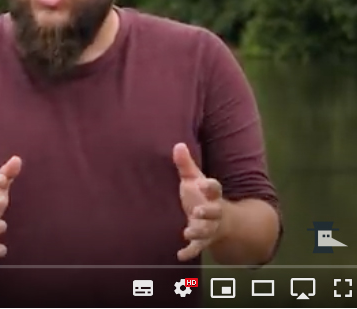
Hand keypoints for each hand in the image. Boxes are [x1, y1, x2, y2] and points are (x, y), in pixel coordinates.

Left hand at [173, 143, 224, 260]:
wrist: (222, 220)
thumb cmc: (202, 196)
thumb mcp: (195, 179)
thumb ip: (186, 165)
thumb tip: (178, 144)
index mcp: (212, 194)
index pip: (215, 188)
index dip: (210, 186)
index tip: (204, 184)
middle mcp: (214, 211)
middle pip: (214, 212)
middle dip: (208, 212)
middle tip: (198, 211)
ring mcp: (210, 227)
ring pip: (207, 231)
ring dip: (198, 232)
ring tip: (187, 233)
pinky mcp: (203, 240)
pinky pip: (198, 248)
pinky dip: (190, 252)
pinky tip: (180, 256)